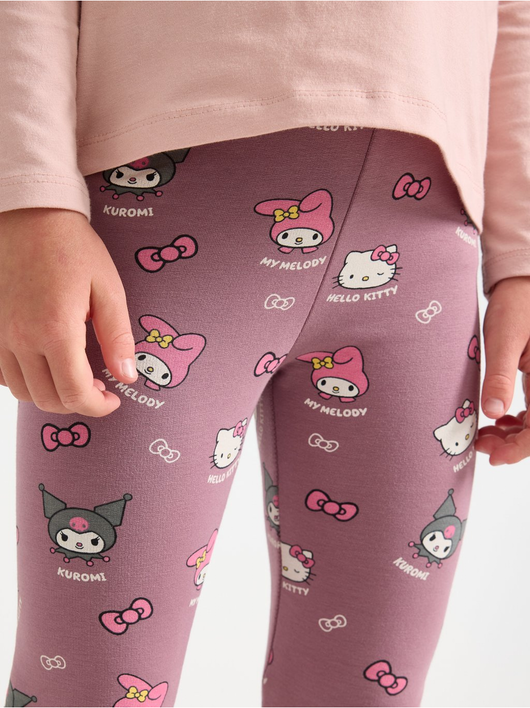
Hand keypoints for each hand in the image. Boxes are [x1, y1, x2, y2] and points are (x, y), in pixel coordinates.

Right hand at [0, 207, 137, 416]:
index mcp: (56, 330)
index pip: (74, 393)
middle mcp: (20, 338)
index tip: (113, 399)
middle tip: (98, 388)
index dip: (98, 406)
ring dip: (52, 394)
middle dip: (78, 403)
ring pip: (23, 391)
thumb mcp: (108, 290)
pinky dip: (25, 381)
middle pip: (48, 399)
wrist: (31, 217)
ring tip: (74, 376)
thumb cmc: (74, 248)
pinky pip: (2, 374)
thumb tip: (127, 377)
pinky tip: (45, 364)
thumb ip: (118, 338)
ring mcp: (0, 334)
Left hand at [474, 275, 529, 464]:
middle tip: (482, 445)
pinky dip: (519, 422)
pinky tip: (499, 420)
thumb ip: (499, 376)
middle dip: (514, 446)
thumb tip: (492, 412)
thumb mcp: (503, 338)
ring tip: (485, 435)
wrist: (522, 283)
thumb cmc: (514, 304)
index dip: (520, 450)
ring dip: (515, 436)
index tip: (494, 457)